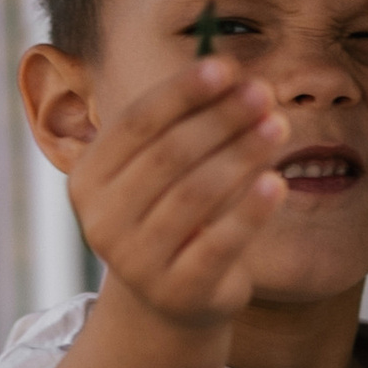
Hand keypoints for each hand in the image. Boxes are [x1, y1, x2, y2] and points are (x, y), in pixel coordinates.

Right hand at [68, 54, 289, 331]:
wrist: (171, 300)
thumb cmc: (170, 216)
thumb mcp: (162, 171)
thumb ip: (184, 125)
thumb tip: (233, 75)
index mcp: (89, 180)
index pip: (136, 123)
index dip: (182, 92)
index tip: (227, 66)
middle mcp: (102, 222)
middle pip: (168, 155)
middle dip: (221, 119)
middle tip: (264, 93)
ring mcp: (137, 262)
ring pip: (195, 195)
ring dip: (241, 154)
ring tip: (278, 126)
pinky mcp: (178, 292)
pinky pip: (219, 244)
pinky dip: (250, 211)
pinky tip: (276, 182)